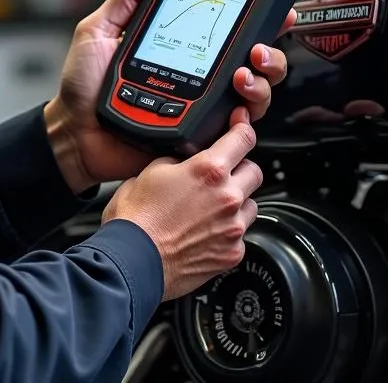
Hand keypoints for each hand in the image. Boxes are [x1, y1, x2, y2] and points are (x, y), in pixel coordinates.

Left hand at [44, 0, 293, 193]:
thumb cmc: (82, 86)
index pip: (228, 30)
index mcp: (182, 47)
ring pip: (254, 95)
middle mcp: (199, 76)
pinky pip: (233, 131)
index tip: (272, 7)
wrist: (73, 133)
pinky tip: (235, 109)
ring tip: (243, 76)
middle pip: (254, 63)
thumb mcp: (98, 32)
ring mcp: (200, 107)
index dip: (257, 20)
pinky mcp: (197, 137)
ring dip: (260, 83)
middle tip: (257, 49)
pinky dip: (243, 119)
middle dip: (269, 54)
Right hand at [101, 120, 263, 300]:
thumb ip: (179, 160)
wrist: (132, 261)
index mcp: (208, 170)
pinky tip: (206, 232)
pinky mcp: (233, 253)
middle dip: (240, 169)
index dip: (243, 128)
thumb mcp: (151, 170)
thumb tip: (187, 158)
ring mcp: (233, 227)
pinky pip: (241, 234)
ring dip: (237, 202)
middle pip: (254, 171)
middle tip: (221, 175)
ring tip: (211, 207)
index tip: (242, 125)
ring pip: (251, 204)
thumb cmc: (136, 218)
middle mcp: (227, 197)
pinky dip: (228, 231)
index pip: (243, 138)